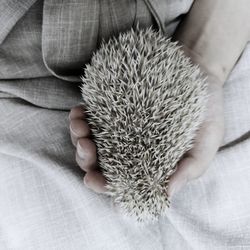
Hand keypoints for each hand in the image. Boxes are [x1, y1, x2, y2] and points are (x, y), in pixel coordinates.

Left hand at [69, 78, 223, 197]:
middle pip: (100, 164)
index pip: (123, 183)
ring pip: (90, 141)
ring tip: (81, 128)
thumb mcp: (205, 144)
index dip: (106, 185)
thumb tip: (166, 194)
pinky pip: (90, 116)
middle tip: (87, 148)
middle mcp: (131, 149)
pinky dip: (80, 117)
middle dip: (86, 161)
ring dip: (79, 139)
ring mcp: (119, 128)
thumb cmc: (205, 112)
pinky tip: (80, 113)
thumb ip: (189, 169)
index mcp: (150, 164)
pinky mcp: (114, 108)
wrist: (198, 72)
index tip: (95, 180)